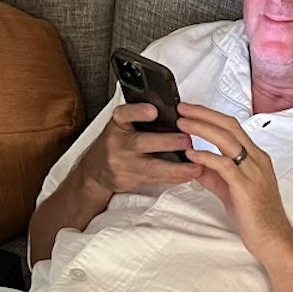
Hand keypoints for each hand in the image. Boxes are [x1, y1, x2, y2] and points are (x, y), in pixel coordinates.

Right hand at [79, 102, 201, 193]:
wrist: (96, 170)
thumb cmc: (116, 143)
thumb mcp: (122, 124)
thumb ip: (141, 117)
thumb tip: (176, 112)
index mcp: (117, 124)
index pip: (124, 114)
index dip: (138, 112)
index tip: (153, 111)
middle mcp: (117, 143)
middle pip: (141, 142)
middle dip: (166, 142)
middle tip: (187, 141)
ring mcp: (122, 164)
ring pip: (151, 167)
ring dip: (176, 168)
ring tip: (196, 166)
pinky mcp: (128, 180)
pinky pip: (154, 180)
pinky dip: (173, 178)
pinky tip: (188, 176)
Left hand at [175, 103, 292, 263]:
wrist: (273, 239)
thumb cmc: (256, 216)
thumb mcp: (230, 190)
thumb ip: (213, 175)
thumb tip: (193, 163)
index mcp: (255, 157)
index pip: (232, 127)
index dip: (210, 116)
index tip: (191, 110)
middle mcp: (257, 160)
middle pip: (229, 126)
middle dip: (204, 114)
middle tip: (182, 108)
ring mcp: (253, 172)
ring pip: (227, 140)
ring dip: (202, 128)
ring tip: (182, 124)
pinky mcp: (246, 187)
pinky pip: (224, 165)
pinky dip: (206, 156)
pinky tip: (191, 153)